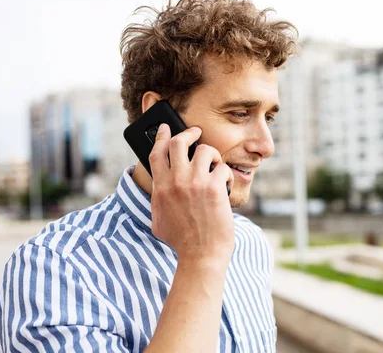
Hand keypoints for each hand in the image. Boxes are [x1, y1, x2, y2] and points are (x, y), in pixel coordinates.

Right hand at [148, 123, 234, 265]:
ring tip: (215, 165)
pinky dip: (226, 174)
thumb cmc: (182, 242)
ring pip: (204, 150)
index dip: (160, 136)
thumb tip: (162, 185)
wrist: (201, 256)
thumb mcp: (159, 219)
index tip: (165, 127)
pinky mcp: (214, 188)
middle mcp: (176, 182)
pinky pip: (222, 168)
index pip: (156, 153)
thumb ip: (159, 199)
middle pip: (178, 142)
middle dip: (189, 133)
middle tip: (196, 133)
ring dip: (212, 155)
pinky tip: (225, 185)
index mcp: (160, 189)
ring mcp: (195, 183)